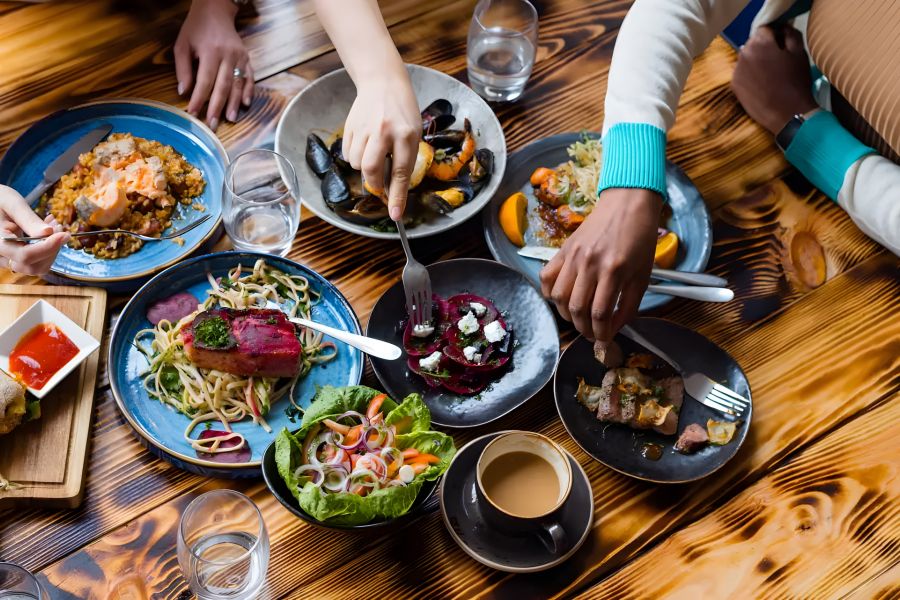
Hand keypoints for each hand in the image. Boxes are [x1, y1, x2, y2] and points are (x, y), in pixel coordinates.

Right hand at [0, 185, 68, 275]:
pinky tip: (49, 230)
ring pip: (37, 267)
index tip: (64, 234)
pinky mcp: (16, 258)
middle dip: (52, 248)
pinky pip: (36, 261)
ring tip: (54, 225)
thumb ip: (29, 219)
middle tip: (58, 226)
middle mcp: (1, 256)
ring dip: (52, 249)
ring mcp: (8, 260)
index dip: (48, 247)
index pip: (25, 256)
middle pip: (33, 266)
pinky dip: (48, 248)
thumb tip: (48, 233)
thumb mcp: (12, 203)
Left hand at [174, 0, 252, 129]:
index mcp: (210, 52)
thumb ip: (183, 69)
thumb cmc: (196, 29)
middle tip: (213, 124)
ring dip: (234, 103)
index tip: (194, 113)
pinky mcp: (247, 58)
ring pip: (238, 84)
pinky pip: (250, 77)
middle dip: (217, 107)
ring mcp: (240, 58)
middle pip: (223, 86)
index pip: (205, 81)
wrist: (216, 11)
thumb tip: (184, 92)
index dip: (199, 99)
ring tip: (230, 119)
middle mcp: (228, 56)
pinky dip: (249, 91)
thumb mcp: (182, 45)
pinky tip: (245, 104)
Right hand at [342, 68, 420, 220]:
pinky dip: (355, 157)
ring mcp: (365, 127)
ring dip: (364, 168)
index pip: (401, 172)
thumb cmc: (403, 111)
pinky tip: (364, 144)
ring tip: (374, 154)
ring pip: (357, 163)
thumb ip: (404, 157)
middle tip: (378, 186)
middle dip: (374, 184)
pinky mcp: (350, 125)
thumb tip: (393, 189)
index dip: (398, 197)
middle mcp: (385, 131)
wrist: (383, 82)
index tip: (396, 216)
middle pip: (371, 169)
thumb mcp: (413, 132)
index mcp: (406, 134)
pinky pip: (348, 153)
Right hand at [540, 189, 661, 341]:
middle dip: (583, 329)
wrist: (627, 203)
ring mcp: (573, 256)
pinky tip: (561, 298)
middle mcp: (590, 264)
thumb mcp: (643, 275)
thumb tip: (612, 329)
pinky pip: (547, 278)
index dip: (600, 334)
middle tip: (591, 333)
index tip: (603, 341)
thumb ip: (628, 305)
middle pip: (577, 309)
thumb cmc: (640, 238)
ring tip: (578, 317)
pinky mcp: (563, 250)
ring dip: (566, 314)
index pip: (600, 314)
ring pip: (559, 297)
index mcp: (614, 270)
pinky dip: (550, 293)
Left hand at [732, 25, 817, 134]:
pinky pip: (741, 73)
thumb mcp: (799, 53)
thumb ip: (790, 34)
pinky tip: (760, 84)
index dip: (775, 35)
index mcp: (760, 43)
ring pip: (746, 58)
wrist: (787, 114)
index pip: (765, 29)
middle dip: (764, 48)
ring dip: (755, 61)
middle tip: (777, 60)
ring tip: (769, 74)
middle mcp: (743, 54)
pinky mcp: (733, 85)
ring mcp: (736, 70)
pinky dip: (749, 74)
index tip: (782, 45)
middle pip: (753, 43)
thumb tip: (782, 29)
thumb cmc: (796, 82)